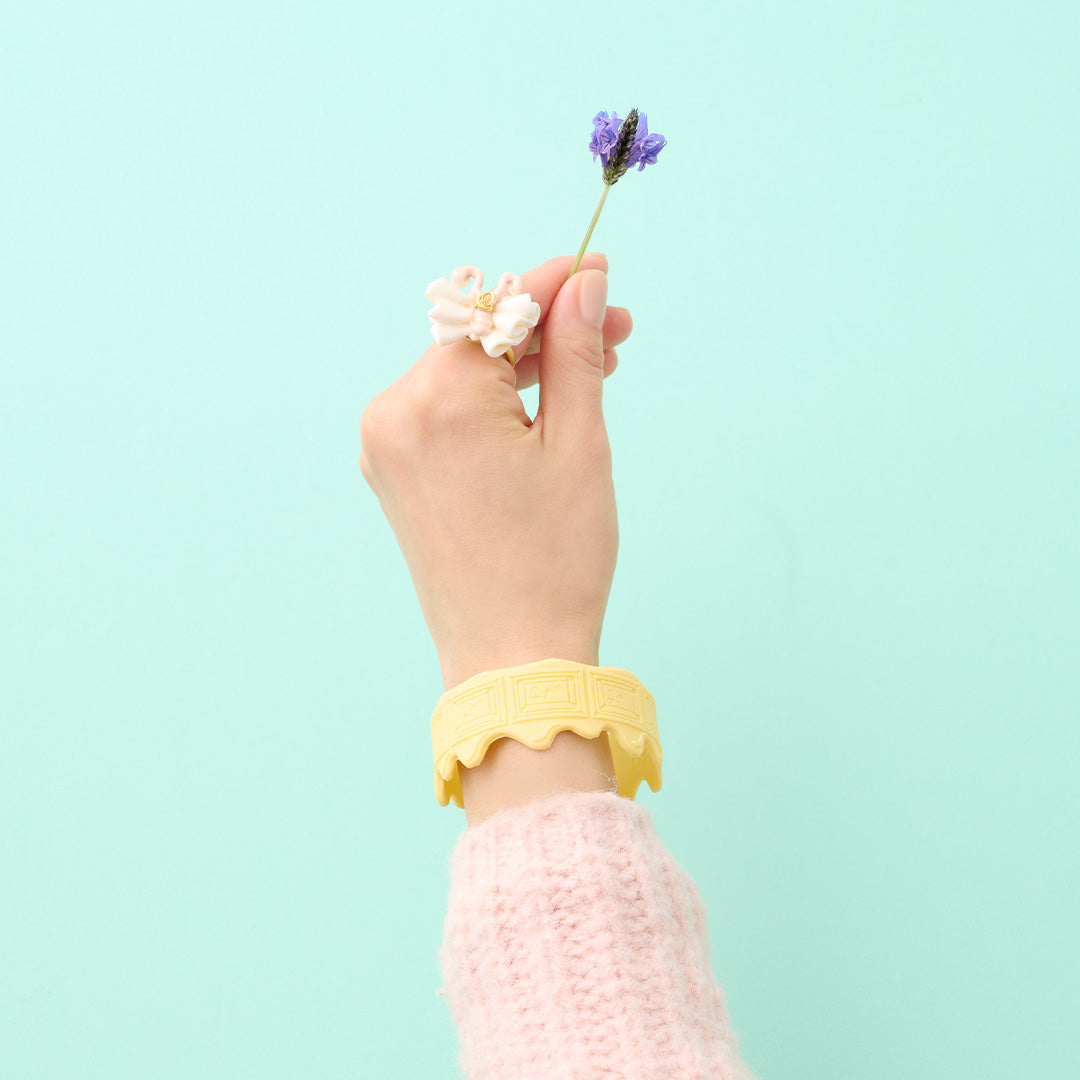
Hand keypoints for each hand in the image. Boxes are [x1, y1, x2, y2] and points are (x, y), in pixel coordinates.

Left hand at [358, 254, 631, 689]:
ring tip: (589, 376)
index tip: (601, 274)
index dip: (557, 283)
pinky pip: (444, 410)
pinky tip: (540, 407)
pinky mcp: (393, 473)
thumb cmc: (553, 561)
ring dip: (521, 365)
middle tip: (614, 336)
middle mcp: (394, 412)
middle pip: (478, 336)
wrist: (512, 657)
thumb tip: (584, 283)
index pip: (500, 305)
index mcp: (437, 398)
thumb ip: (574, 351)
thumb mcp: (578, 444)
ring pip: (461, 372)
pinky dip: (490, 401)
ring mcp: (386, 446)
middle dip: (546, 329)